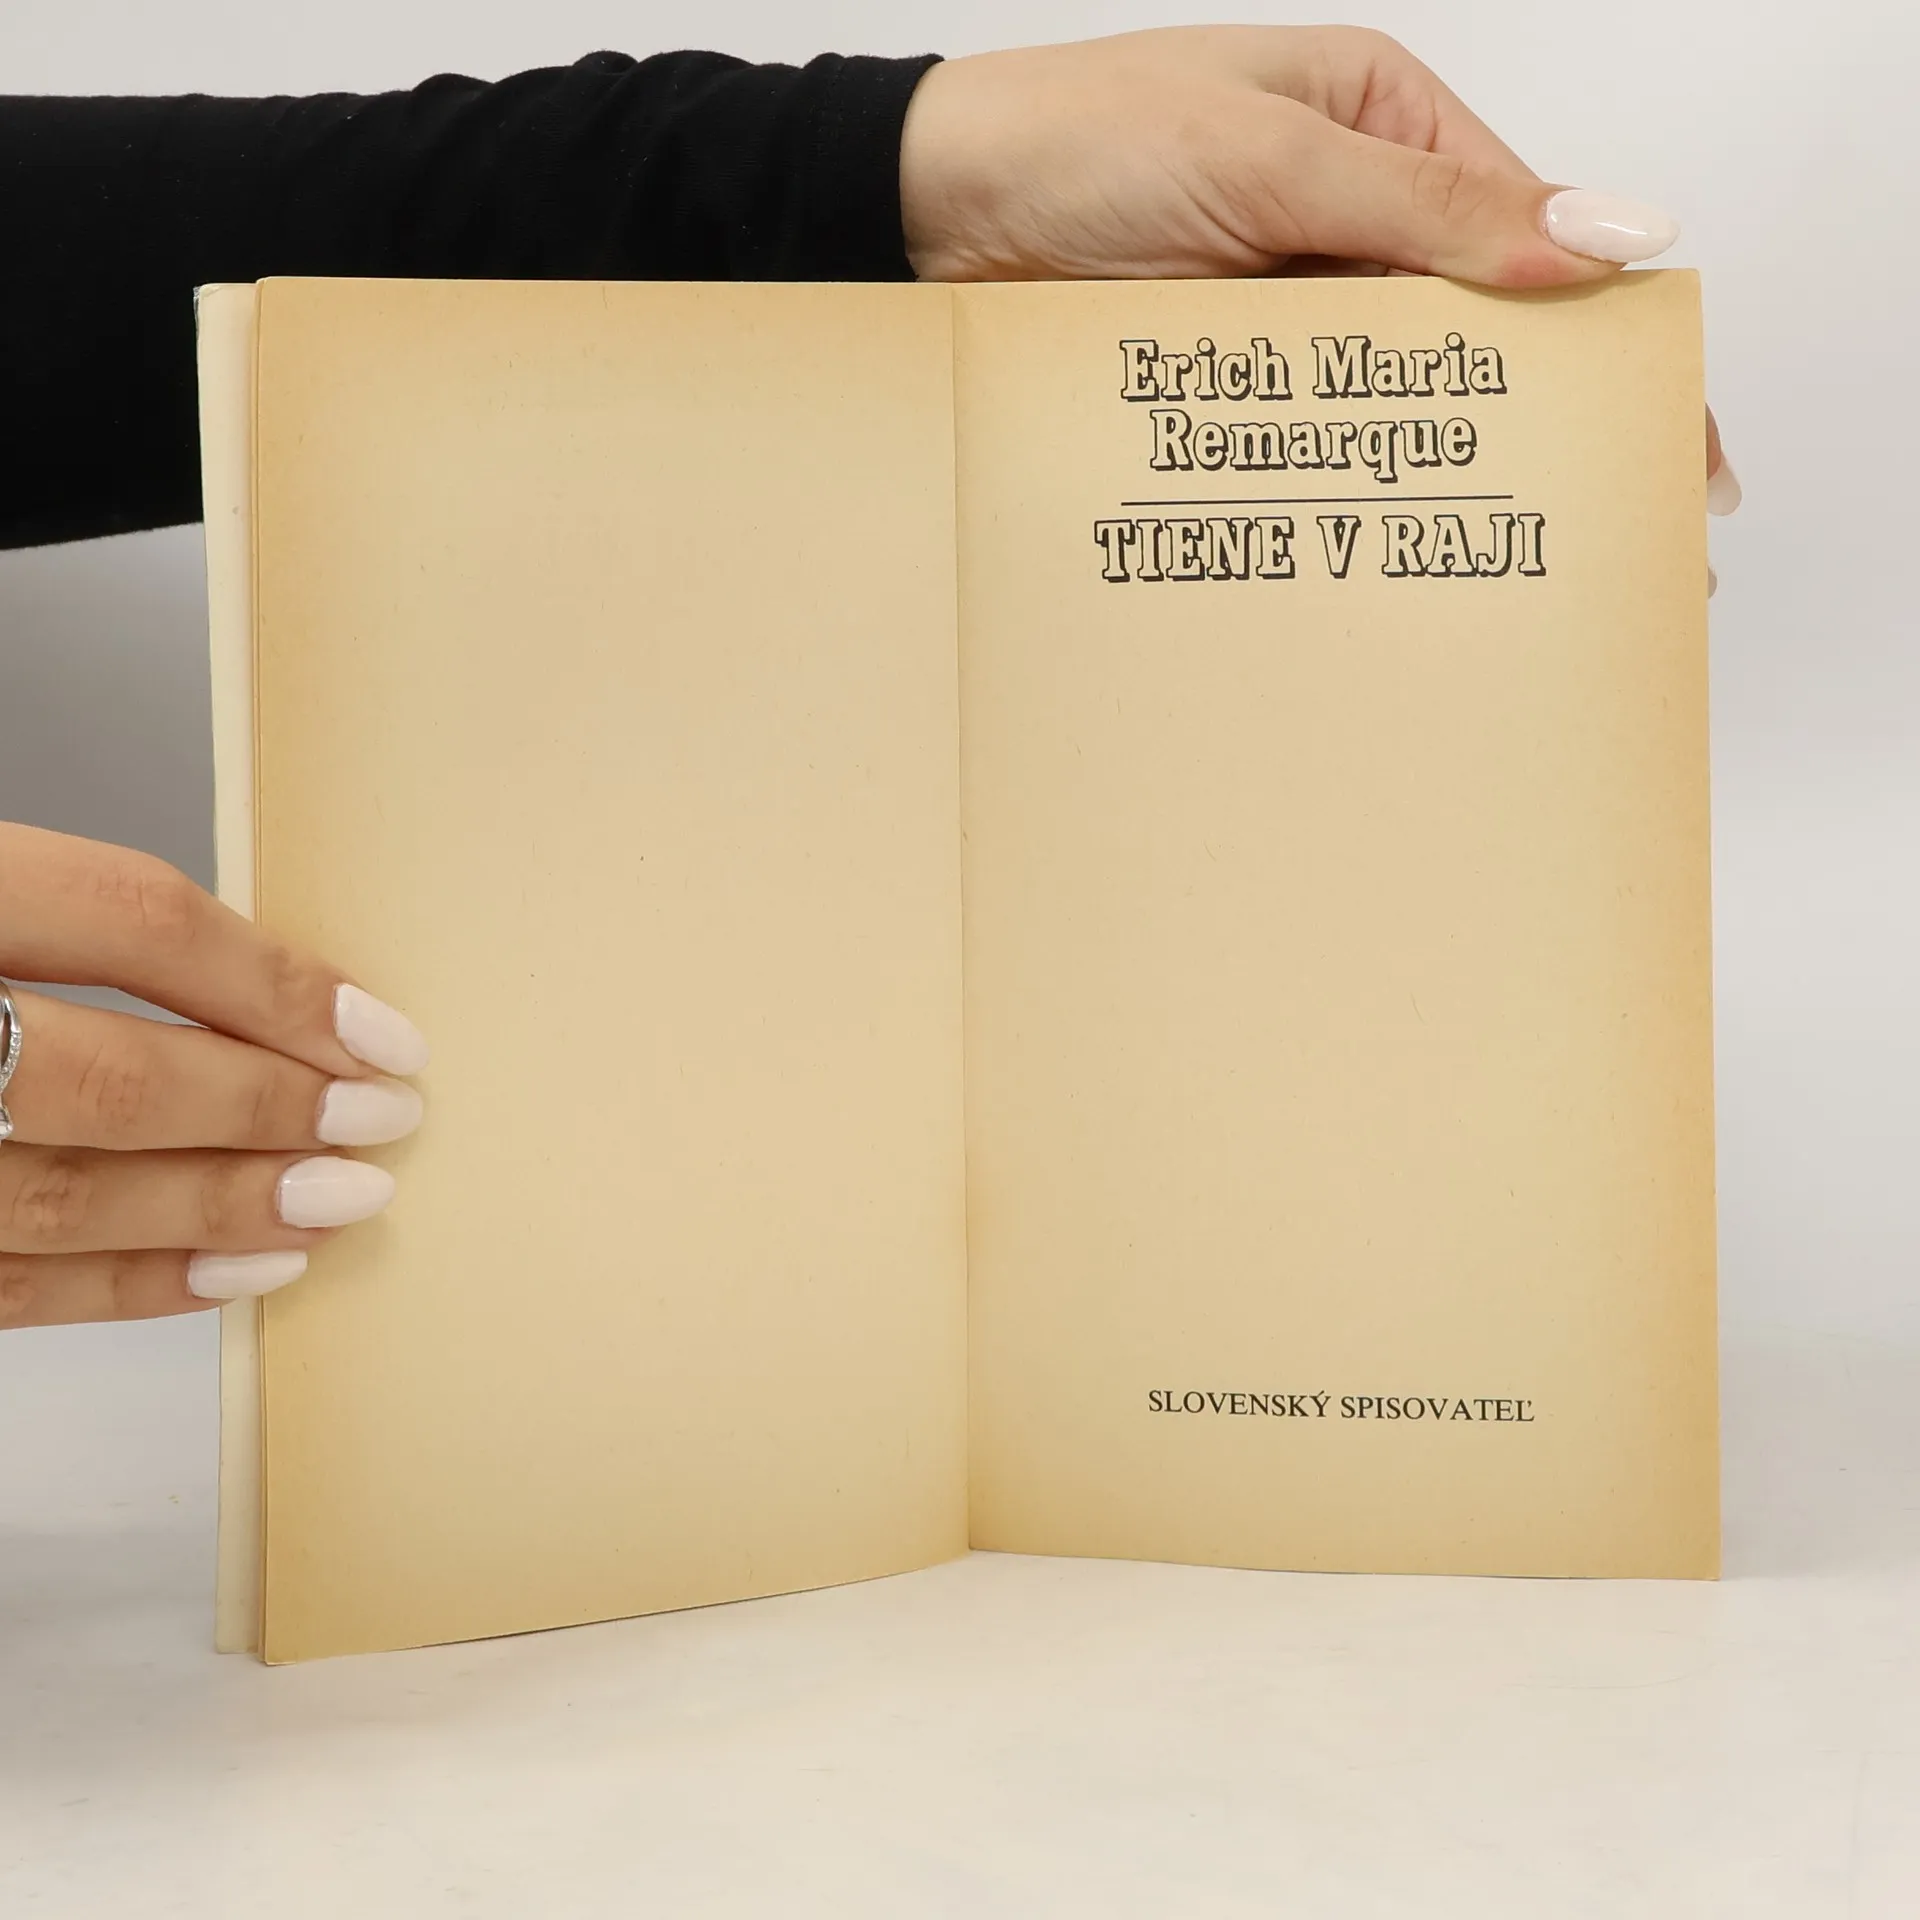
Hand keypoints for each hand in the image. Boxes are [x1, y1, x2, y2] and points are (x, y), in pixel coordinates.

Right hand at [0, 824, 426, 1329]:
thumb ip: (59, 925)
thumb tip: (258, 996)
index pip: (130, 919)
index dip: (275, 981)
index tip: (379, 1030)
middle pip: (109, 1076)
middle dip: (268, 1111)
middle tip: (382, 1125)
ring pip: (59, 1197)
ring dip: (219, 1208)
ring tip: (336, 1204)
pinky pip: (3, 1286)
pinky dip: (128, 1285)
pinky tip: (234, 1273)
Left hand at [900, 26, 1737, 501]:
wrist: (924, 215)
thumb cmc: (1077, 140)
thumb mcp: (1267, 155)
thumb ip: (1430, 210)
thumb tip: (1605, 234)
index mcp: (1381, 120)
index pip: (1532, 231)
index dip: (1609, 335)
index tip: (1672, 436)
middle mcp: (1341, 212)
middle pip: (1471, 323)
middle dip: (1537, 417)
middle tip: (1607, 529)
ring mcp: (1279, 302)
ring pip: (1390, 390)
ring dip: (1439, 459)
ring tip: (1517, 550)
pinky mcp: (1219, 375)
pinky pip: (1304, 430)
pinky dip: (1343, 476)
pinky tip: (1392, 531)